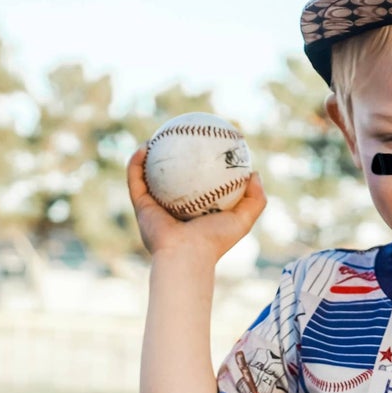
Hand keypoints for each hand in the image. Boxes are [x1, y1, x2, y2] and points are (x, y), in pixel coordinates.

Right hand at [127, 147, 266, 262]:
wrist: (186, 256)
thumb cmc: (215, 240)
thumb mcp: (243, 219)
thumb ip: (255, 199)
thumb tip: (254, 173)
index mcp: (194, 213)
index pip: (196, 186)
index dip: (199, 167)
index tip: (205, 146)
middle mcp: (172, 211)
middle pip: (170, 180)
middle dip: (171, 159)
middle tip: (179, 138)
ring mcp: (154, 209)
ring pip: (147, 177)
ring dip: (148, 157)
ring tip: (156, 136)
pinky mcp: (141, 208)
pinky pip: (135, 180)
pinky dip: (136, 163)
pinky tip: (145, 146)